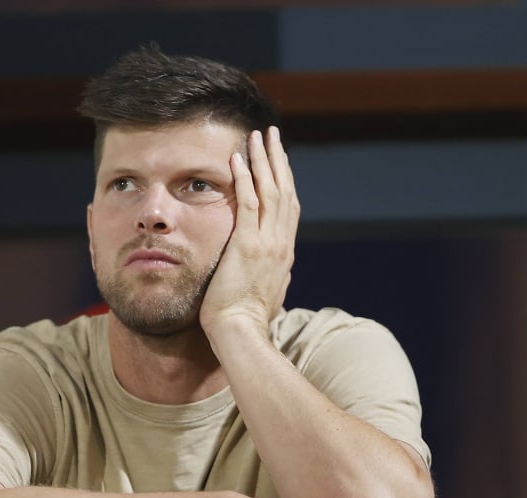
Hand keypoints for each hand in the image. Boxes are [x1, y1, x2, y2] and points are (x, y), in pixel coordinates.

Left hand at [199, 126, 299, 332]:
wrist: (241, 333)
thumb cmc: (248, 321)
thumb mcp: (269, 296)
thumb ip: (275, 278)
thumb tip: (281, 273)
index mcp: (284, 254)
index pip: (288, 209)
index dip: (285, 181)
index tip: (279, 162)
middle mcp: (281, 243)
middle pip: (284, 191)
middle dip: (278, 160)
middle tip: (272, 135)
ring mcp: (267, 242)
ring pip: (270, 190)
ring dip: (263, 159)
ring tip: (257, 136)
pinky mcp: (247, 244)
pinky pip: (249, 203)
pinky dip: (245, 179)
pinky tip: (238, 159)